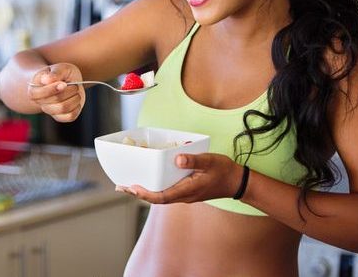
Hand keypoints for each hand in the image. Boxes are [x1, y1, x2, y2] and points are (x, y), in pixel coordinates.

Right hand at [27, 63, 85, 122]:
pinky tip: (76, 100)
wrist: (65, 81)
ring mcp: (50, 111)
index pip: (39, 94)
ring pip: (63, 109)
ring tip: (76, 92)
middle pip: (55, 100)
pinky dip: (77, 107)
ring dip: (74, 98)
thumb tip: (47, 80)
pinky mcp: (60, 117)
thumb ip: (55, 73)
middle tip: (74, 85)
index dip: (52, 89)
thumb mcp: (60, 68)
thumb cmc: (60, 74)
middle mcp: (40, 102)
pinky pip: (70, 116)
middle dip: (69, 90)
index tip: (64, 83)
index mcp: (34, 89)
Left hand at [116, 153, 242, 203]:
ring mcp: (184, 195)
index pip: (161, 197)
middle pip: (156, 198)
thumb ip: (194, 160)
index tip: (132, 188)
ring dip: (144, 192)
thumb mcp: (210, 161)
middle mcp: (183, 196)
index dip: (145, 194)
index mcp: (187, 190)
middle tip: (121, 186)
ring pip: (160, 196)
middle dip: (138, 193)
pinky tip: (149, 181)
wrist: (236, 182)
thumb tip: (178, 158)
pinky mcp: (186, 191)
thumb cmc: (223, 171)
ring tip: (128, 185)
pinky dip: (154, 188)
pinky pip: (166, 192)